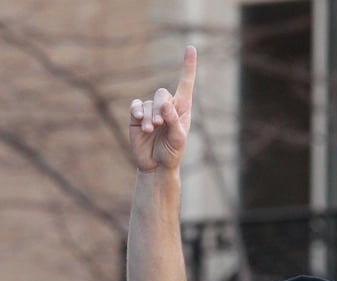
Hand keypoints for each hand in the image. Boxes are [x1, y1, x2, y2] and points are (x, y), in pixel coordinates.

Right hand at [129, 45, 196, 172]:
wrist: (156, 166)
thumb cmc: (172, 154)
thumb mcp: (178, 139)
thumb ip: (174, 121)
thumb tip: (164, 104)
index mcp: (182, 109)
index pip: (185, 84)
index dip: (188, 66)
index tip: (191, 48)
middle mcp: (167, 106)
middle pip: (162, 94)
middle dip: (160, 108)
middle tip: (160, 124)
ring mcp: (151, 110)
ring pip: (148, 103)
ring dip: (149, 116)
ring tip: (151, 130)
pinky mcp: (137, 116)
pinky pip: (136, 106)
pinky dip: (138, 112)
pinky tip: (140, 121)